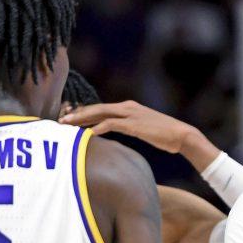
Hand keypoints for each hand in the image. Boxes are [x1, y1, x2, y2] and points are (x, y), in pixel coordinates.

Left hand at [60, 101, 216, 168]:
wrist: (181, 135)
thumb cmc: (164, 135)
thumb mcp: (143, 130)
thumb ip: (129, 128)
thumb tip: (118, 135)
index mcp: (128, 107)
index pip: (101, 109)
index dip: (84, 114)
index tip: (70, 121)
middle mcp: (127, 107)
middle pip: (96, 108)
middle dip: (77, 114)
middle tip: (61, 120)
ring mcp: (130, 114)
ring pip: (100, 113)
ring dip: (82, 119)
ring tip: (68, 126)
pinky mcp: (134, 124)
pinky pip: (111, 124)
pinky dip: (98, 128)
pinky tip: (87, 135)